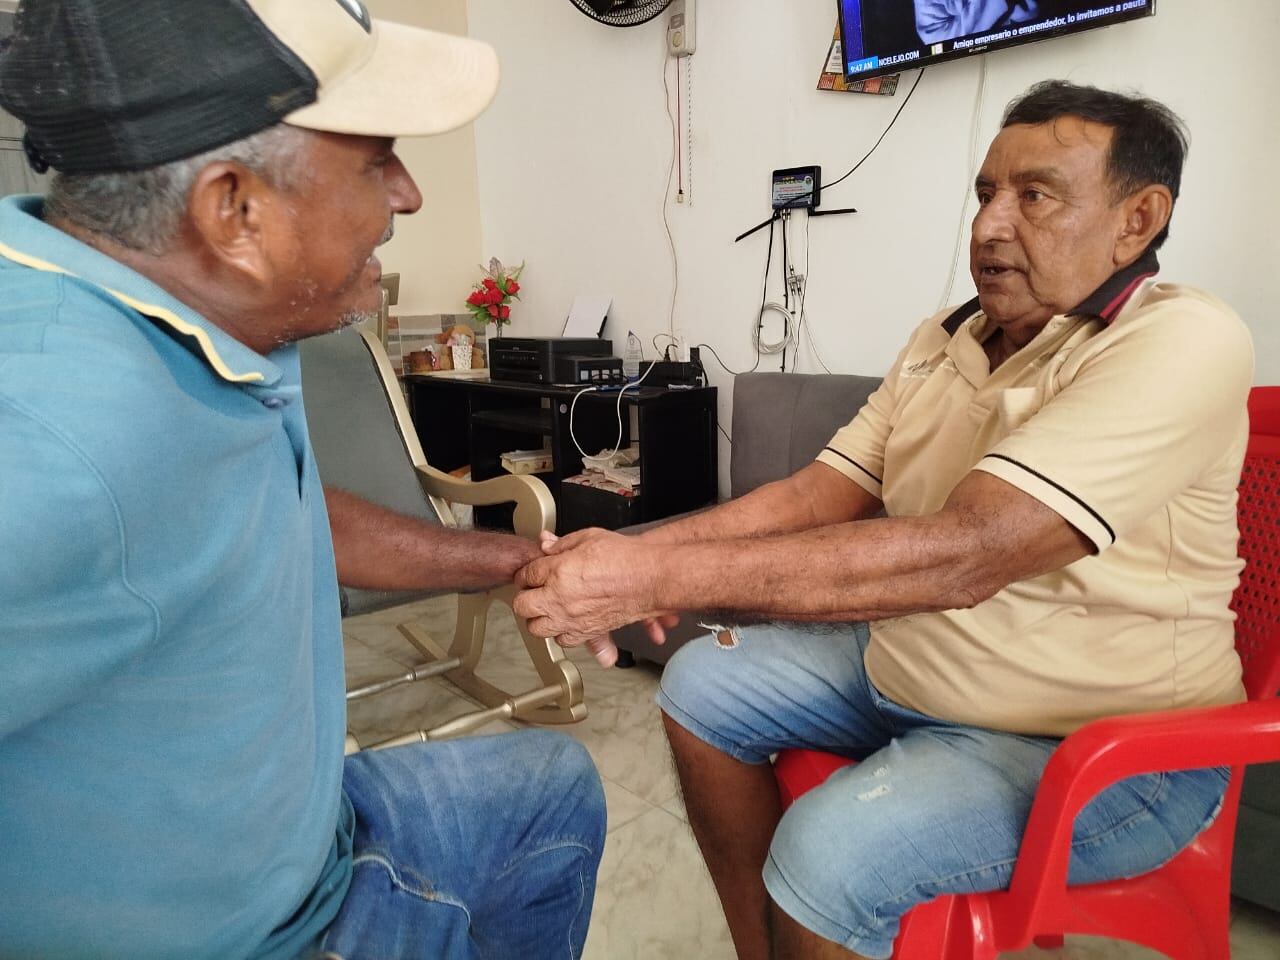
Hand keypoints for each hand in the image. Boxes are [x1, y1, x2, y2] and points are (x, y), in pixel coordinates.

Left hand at [513, 529, 671, 657]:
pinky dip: (560, 632)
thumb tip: (545, 543)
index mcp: (557, 571)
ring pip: (537, 628)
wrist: (651, 579)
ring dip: (538, 617)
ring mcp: (571, 618)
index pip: (526, 574)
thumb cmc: (626, 558)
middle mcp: (560, 598)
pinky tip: (565, 620)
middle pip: (522, 605)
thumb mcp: (589, 538)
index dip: (526, 572)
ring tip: (546, 607)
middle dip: (525, 596)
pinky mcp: (586, 632)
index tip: (531, 572)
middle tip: (533, 590)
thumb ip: (562, 543)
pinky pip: (561, 640)